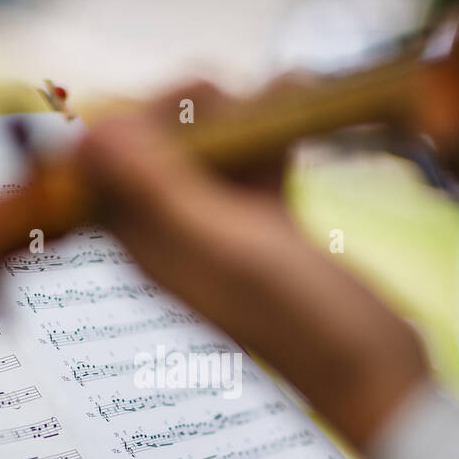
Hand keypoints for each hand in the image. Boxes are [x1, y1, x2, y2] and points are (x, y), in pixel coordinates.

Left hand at [76, 81, 430, 451]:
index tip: (184, 102)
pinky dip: (276, 133)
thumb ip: (157, 190)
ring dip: (245, 113)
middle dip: (194, 110)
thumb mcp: (225, 246)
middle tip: (234, 95)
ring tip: (289, 93)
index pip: (107, 168)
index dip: (134, 121)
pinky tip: (304, 101)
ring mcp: (222, 231)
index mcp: (148, 247)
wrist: (369, 364)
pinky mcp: (267, 228)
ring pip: (212, 149)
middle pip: (158, 148)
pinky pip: (256, 165)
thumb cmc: (297, 313)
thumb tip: (89, 137)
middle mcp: (175, 236)